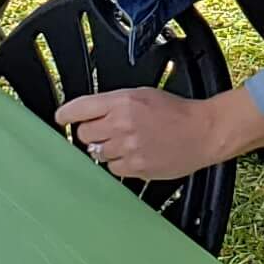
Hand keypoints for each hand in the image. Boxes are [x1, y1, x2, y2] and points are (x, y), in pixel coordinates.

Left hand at [56, 86, 238, 180]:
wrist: (202, 132)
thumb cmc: (175, 112)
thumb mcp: (141, 95)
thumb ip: (114, 103)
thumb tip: (91, 113)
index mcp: (122, 101)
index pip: (80, 108)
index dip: (66, 114)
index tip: (61, 118)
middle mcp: (122, 124)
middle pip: (84, 133)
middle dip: (91, 132)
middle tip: (107, 131)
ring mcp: (128, 147)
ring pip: (97, 153)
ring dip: (106, 149)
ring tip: (127, 142)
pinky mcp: (136, 167)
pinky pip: (113, 169)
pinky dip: (119, 164)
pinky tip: (134, 155)